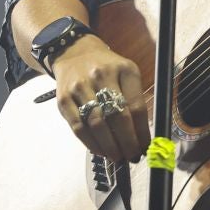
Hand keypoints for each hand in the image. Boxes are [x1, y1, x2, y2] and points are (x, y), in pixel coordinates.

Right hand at [53, 35, 149, 162]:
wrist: (74, 52)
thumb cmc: (107, 68)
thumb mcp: (126, 73)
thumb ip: (135, 100)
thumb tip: (142, 137)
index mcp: (124, 70)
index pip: (136, 106)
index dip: (141, 132)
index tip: (146, 147)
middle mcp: (101, 76)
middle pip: (117, 117)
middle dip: (127, 142)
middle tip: (132, 156)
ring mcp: (80, 87)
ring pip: (97, 124)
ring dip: (109, 146)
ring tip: (118, 156)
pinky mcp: (64, 99)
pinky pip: (78, 127)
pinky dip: (91, 143)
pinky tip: (100, 151)